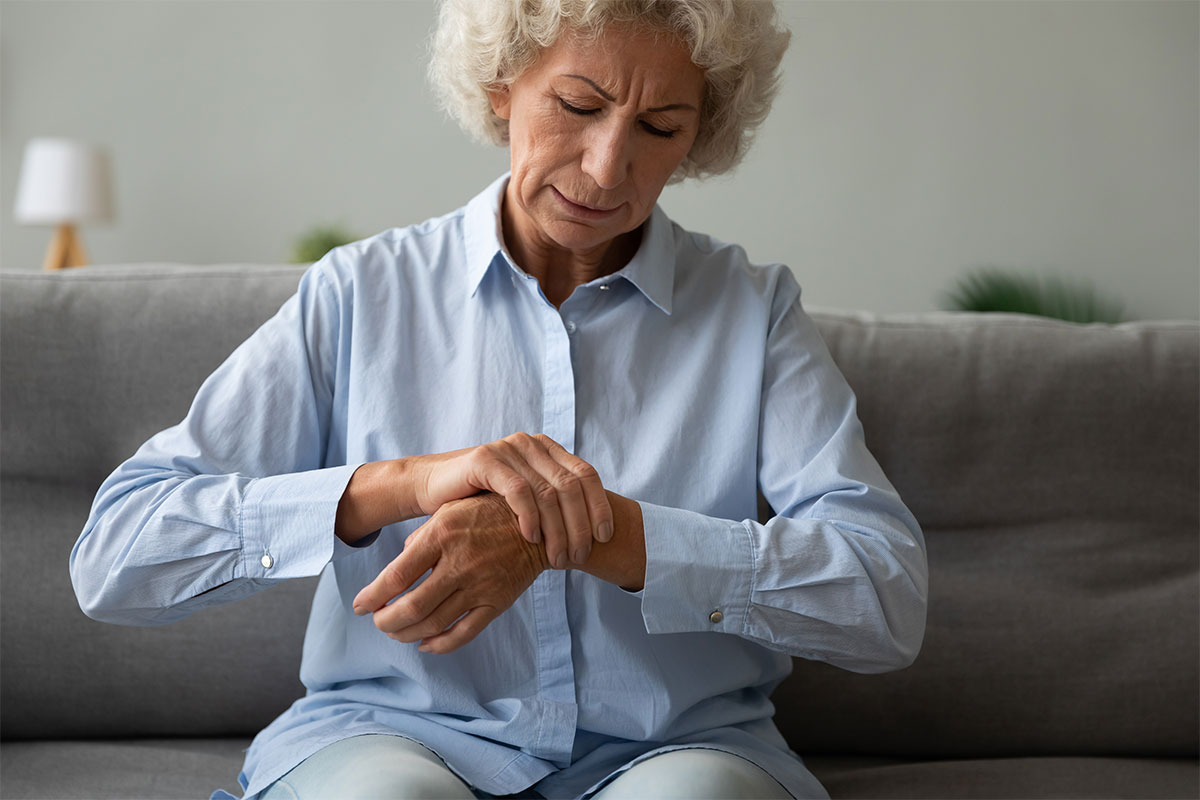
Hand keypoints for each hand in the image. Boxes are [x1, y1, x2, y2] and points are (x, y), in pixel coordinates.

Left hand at [352, 493, 548, 653]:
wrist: (537, 522)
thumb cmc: (486, 512)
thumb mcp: (449, 510)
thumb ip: (421, 537)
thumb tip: (398, 568)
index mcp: (442, 535)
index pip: (397, 575)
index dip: (373, 596)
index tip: (360, 605)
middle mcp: (459, 563)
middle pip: (412, 607)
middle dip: (386, 621)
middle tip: (378, 622)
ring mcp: (479, 586)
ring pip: (434, 623)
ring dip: (407, 634)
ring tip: (396, 632)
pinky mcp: (496, 602)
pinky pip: (464, 633)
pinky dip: (440, 645)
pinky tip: (425, 644)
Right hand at [416, 433, 611, 569]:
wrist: (434, 490)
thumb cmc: (483, 503)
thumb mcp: (526, 500)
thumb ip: (554, 503)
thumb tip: (596, 532)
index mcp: (547, 450)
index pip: (586, 475)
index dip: (599, 506)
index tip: (604, 537)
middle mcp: (531, 444)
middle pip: (571, 485)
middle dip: (579, 525)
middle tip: (578, 556)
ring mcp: (509, 448)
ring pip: (547, 491)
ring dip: (557, 529)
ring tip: (557, 557)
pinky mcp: (485, 459)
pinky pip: (518, 490)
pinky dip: (529, 516)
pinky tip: (531, 538)